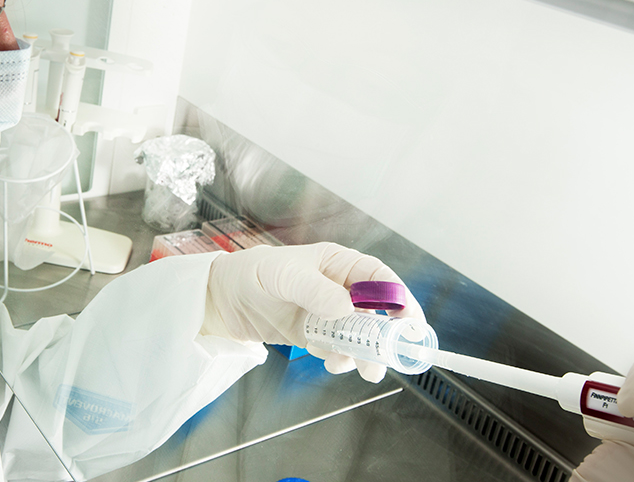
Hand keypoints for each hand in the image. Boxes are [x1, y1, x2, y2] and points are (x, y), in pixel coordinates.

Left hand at [201, 242, 424, 382]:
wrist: (223, 298)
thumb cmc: (254, 273)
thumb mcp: (285, 276)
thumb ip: (315, 291)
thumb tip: (346, 308)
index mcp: (339, 264)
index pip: (381, 279)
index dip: (400, 299)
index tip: (409, 322)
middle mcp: (340, 289)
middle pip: (377, 312)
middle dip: (386, 335)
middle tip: (387, 357)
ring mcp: (328, 315)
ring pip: (360, 336)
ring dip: (364, 353)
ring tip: (362, 368)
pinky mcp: (315, 336)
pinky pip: (338, 349)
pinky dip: (340, 359)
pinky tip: (331, 362)